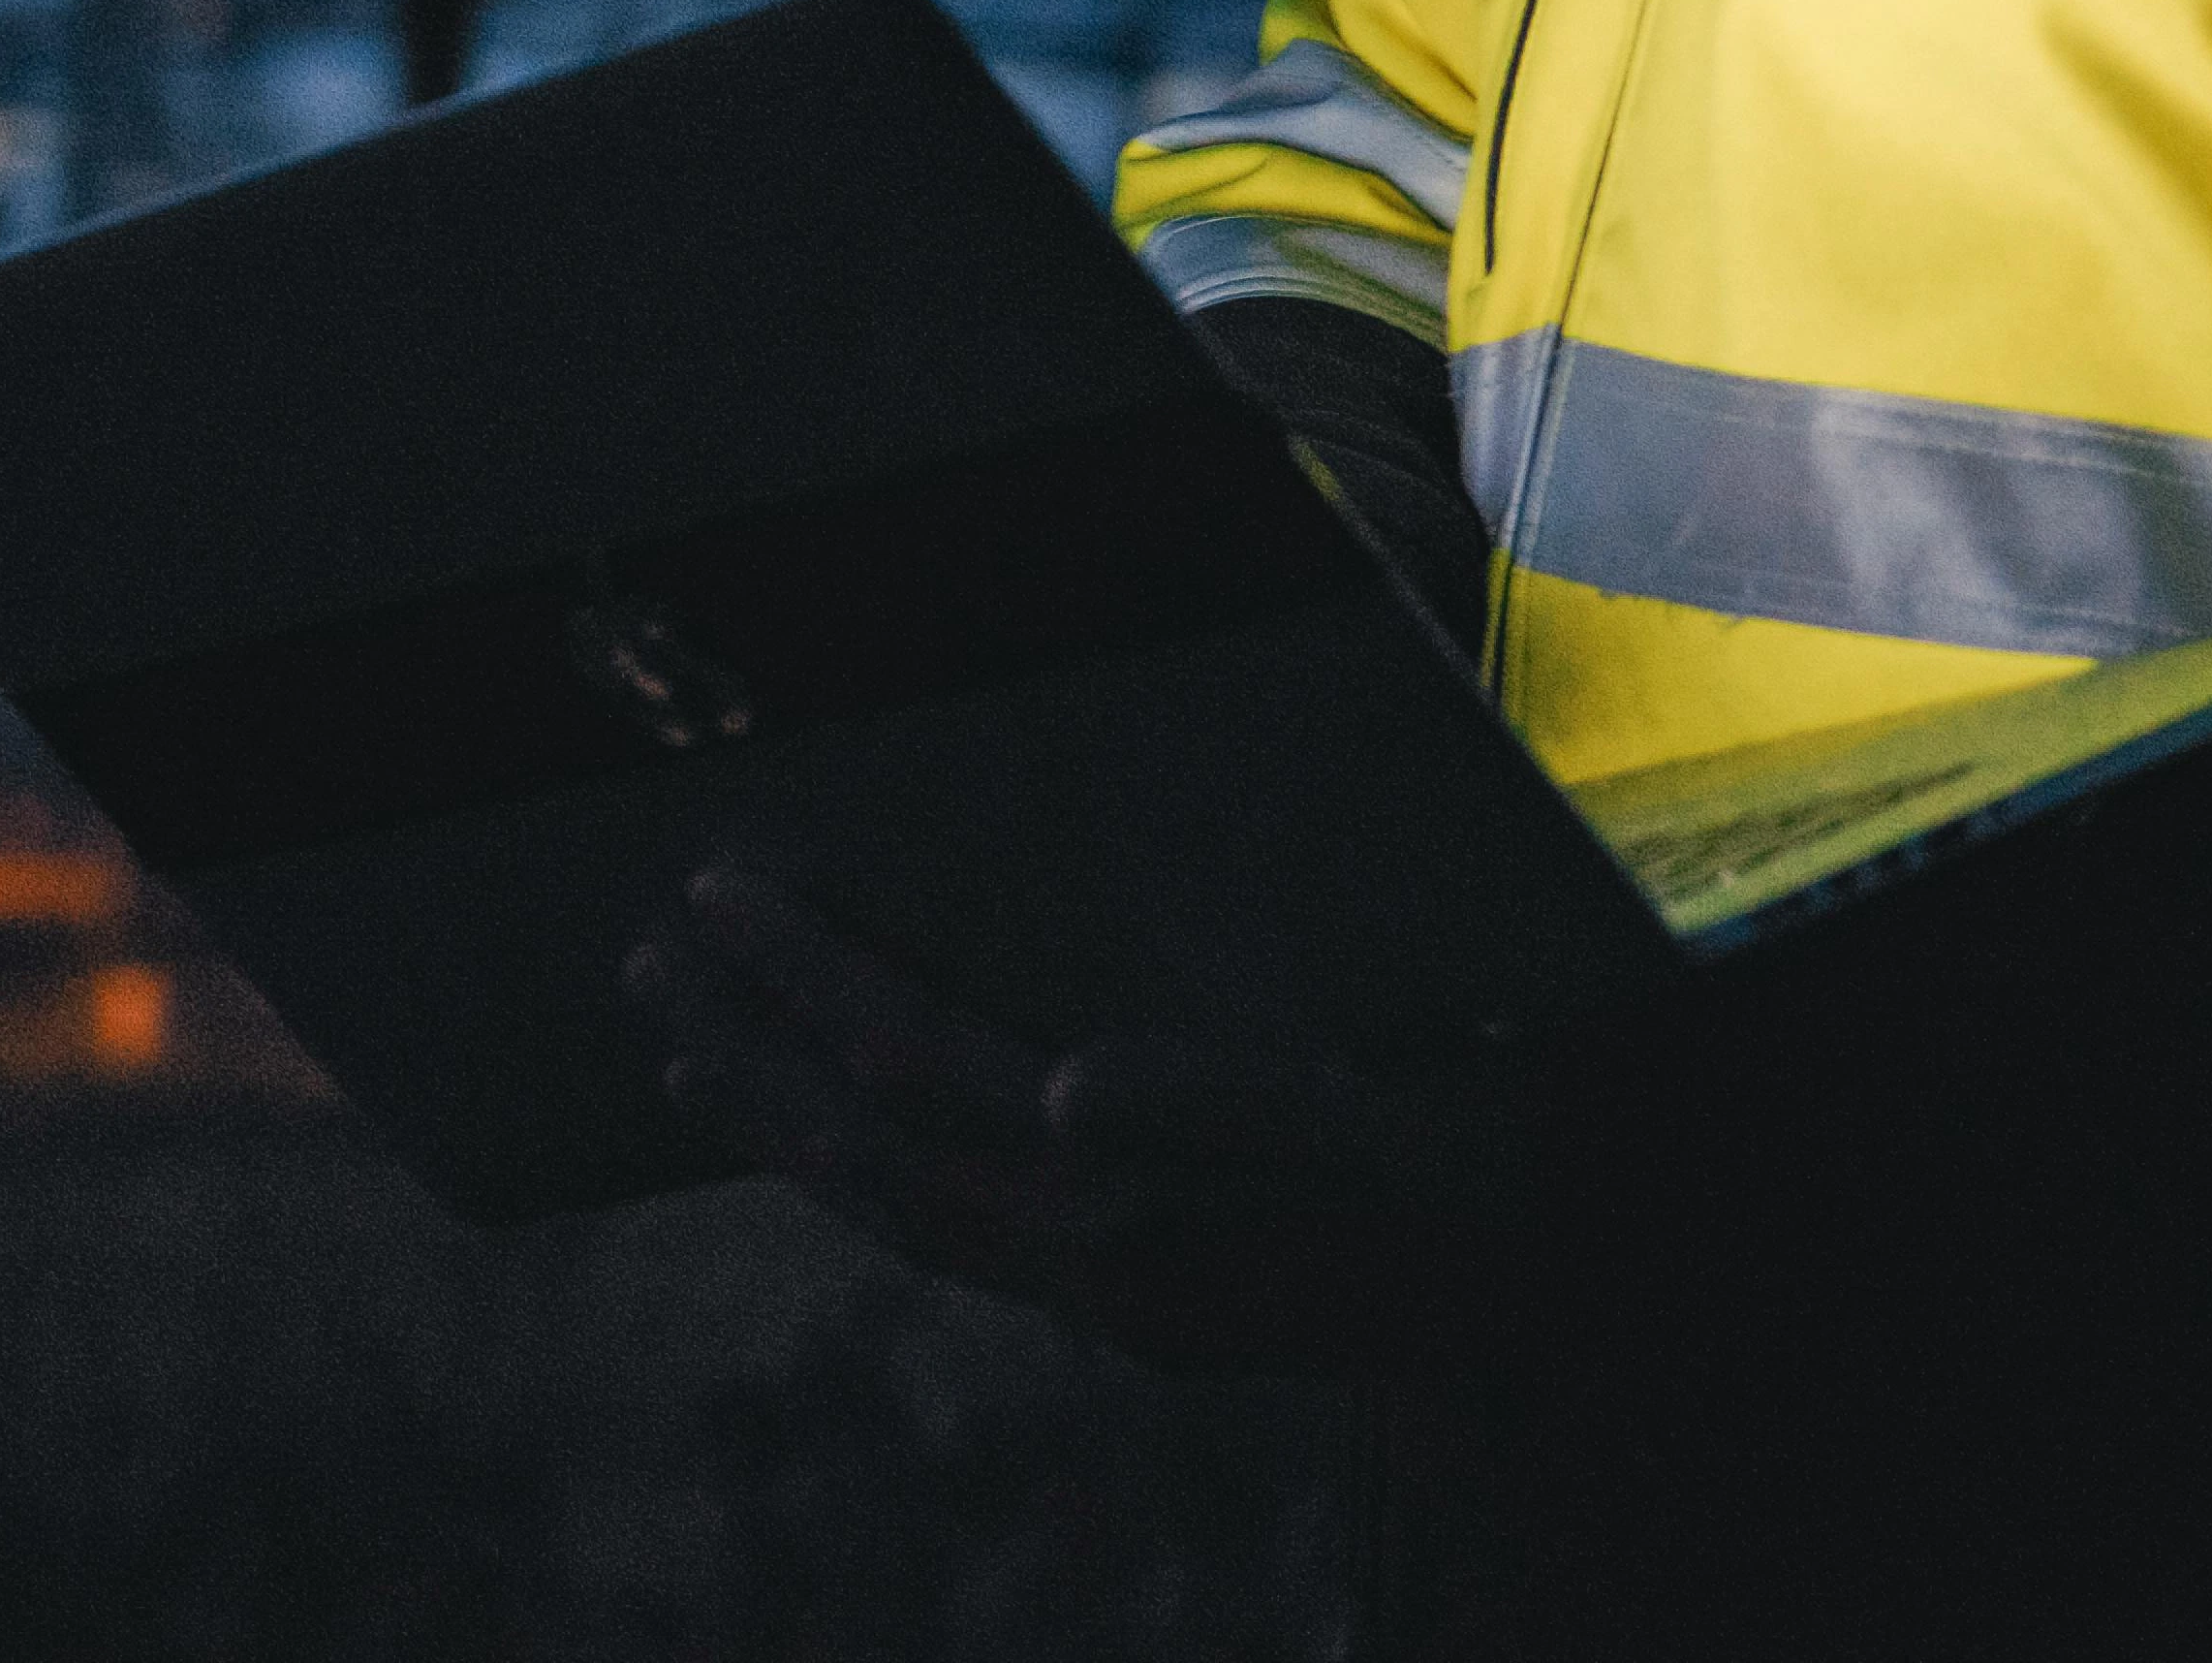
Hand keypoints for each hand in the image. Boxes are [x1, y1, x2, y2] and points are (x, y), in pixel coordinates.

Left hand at [624, 861, 1525, 1375]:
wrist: (1566, 1287)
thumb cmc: (1493, 1153)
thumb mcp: (1392, 1113)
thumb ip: (1230, 1107)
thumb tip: (1064, 1089)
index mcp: (1149, 1206)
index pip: (928, 1071)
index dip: (815, 978)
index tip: (722, 890)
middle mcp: (1107, 1271)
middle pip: (881, 1151)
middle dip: (757, 1050)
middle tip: (646, 956)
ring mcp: (1115, 1308)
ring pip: (904, 1215)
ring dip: (787, 1128)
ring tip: (685, 1048)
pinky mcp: (1137, 1321)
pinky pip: (959, 1248)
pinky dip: (868, 1184)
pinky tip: (828, 1136)